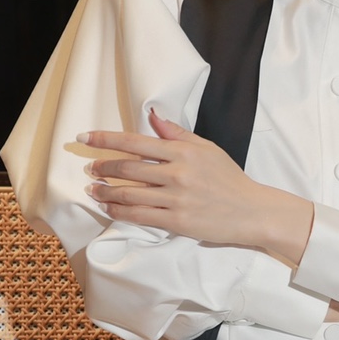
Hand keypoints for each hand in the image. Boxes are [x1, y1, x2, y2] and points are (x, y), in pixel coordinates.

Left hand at [82, 109, 314, 267]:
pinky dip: (120, 211)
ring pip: (129, 193)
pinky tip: (110, 208)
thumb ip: (178, 134)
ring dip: (106, 192)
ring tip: (93, 190)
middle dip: (103, 167)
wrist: (252, 211)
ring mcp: (176, 198)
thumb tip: (152, 118)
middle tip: (90, 169)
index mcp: (183, 152)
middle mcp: (177, 173)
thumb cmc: (229, 179)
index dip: (106, 139)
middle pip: (128, 168)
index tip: (86, 138)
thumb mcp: (207, 149)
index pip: (135, 142)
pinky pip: (140, 215)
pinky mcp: (177, 221)